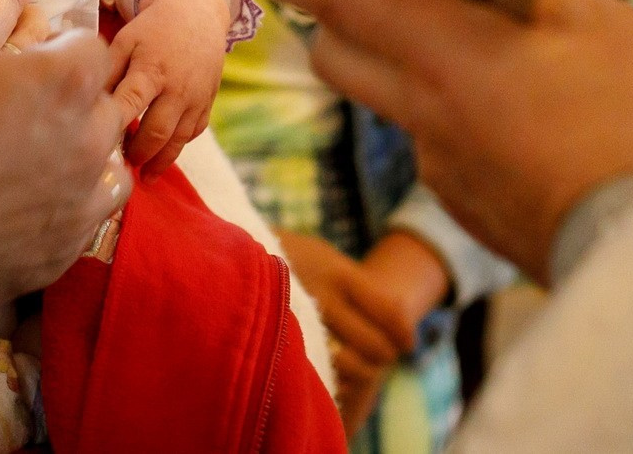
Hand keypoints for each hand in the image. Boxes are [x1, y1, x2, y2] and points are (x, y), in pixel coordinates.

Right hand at [0, 31, 131, 315]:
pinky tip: (26, 208)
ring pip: (110, 170)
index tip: (33, 58)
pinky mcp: (60, 255)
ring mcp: (78, 205)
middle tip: (28, 109)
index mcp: (62, 83)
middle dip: (77, 103)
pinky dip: (65, 209)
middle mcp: (86, 143)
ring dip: (85, 158)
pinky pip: (83, 222)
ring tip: (41, 160)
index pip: (92, 50)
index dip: (60, 49)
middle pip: (107, 110)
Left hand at [108, 0, 229, 175]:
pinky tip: (163, 156)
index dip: (115, 125)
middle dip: (139, 153)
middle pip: (158, 131)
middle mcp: (177, 88)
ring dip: (160, 160)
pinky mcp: (207, 102)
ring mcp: (196, 98)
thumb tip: (87, 98)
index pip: (132, 103)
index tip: (97, 141)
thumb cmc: (153, 28)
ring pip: (179, 139)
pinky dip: (178, 147)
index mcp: (152, 69)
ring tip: (143, 175)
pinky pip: (194, 132)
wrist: (197, 13)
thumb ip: (108, 70)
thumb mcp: (125, 40)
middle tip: (121, 164)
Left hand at [216, 0, 632, 285]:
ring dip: (399, 63)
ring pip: (387, 96)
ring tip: (463, 43)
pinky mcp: (460, 200)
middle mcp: (421, 104)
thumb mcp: (599, 20)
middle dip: (327, 12)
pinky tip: (516, 115)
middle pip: (336, 49)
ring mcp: (436, 160)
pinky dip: (454, 117)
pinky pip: (433, 143)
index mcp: (445, 47)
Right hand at [281, 233, 410, 431]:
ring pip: (354, 367)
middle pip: (377, 346)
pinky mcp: (281, 343)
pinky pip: (324, 376)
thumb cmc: (286, 256)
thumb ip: (360, 288)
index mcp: (336, 272)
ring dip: (358, 372)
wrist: (226, 253)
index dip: (404, 334)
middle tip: (376, 353)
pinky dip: (334, 379)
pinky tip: (328, 369)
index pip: (391, 313)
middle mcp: (319, 295)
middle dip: (381, 355)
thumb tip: (404, 331)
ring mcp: (298, 321)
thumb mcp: (322, 256)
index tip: (407, 343)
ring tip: (351, 363)